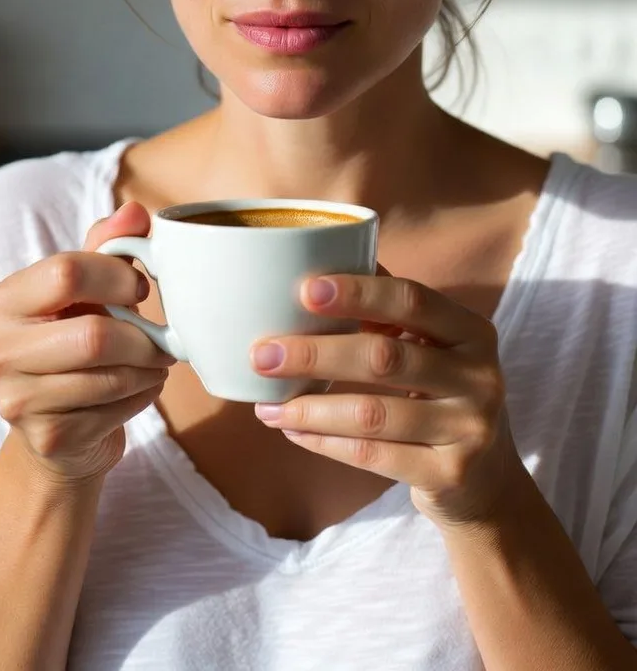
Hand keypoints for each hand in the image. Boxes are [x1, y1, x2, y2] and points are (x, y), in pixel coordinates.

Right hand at [0, 202, 174, 485]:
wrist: (61, 427)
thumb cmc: (77, 341)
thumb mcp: (89, 289)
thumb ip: (109, 245)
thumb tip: (136, 211)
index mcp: (5, 301)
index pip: (66, 271)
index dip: (117, 277)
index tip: (139, 287)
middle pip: (93, 335)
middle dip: (143, 337)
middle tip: (162, 338)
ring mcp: (16, 401)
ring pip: (110, 377)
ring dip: (149, 369)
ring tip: (155, 362)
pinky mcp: (46, 439)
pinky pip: (115, 412)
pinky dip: (141, 398)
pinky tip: (137, 390)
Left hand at [250, 265, 523, 529]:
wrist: (487, 480)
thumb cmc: (443, 396)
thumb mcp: (435, 349)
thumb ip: (394, 310)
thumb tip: (325, 270)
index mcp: (472, 332)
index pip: (412, 300)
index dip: (359, 292)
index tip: (304, 290)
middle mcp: (479, 377)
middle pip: (385, 356)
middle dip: (315, 353)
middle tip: (262, 354)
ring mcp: (468, 429)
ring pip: (373, 413)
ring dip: (310, 407)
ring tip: (266, 404)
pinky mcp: (449, 474)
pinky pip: (371, 456)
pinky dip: (324, 442)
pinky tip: (293, 430)